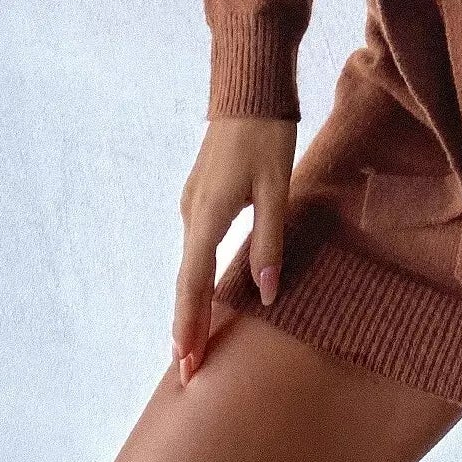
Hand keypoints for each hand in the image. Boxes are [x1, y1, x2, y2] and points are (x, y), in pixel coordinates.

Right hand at [173, 113, 296, 385]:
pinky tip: (203, 295)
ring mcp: (192, 203)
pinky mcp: (200, 195)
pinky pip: (194, 248)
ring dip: (190, 305)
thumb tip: (266, 292)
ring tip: (195, 344)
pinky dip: (194, 279)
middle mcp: (191, 213)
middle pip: (184, 282)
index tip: (185, 364)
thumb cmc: (266, 135)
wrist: (247, 89)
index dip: (190, 326)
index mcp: (208, 215)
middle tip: (187, 372)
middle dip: (186, 327)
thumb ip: (270, 240)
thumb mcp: (277, 187)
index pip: (192, 284)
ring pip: (188, 266)